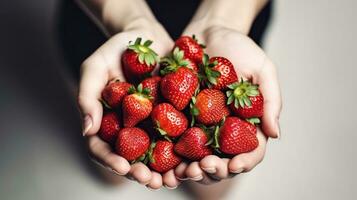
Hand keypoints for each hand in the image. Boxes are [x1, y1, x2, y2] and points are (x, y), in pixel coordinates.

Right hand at [78, 19, 179, 189]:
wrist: (147, 36)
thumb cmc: (116, 49)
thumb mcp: (95, 67)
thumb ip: (87, 96)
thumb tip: (87, 130)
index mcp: (108, 122)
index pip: (104, 148)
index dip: (111, 160)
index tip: (122, 167)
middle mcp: (130, 128)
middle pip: (132, 158)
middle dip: (140, 173)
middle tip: (151, 181)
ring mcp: (153, 124)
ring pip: (158, 154)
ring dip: (165, 170)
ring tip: (173, 179)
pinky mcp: (176, 116)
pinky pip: (181, 135)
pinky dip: (186, 150)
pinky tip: (194, 158)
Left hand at [173, 25, 281, 183]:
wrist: (210, 33)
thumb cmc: (240, 48)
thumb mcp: (263, 69)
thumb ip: (270, 100)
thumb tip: (275, 134)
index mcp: (247, 123)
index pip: (251, 151)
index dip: (244, 162)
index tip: (234, 165)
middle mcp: (224, 129)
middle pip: (223, 161)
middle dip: (215, 170)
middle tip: (205, 167)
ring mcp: (202, 125)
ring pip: (199, 157)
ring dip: (193, 169)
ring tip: (186, 170)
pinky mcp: (180, 117)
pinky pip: (176, 140)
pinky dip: (172, 154)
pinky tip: (166, 158)